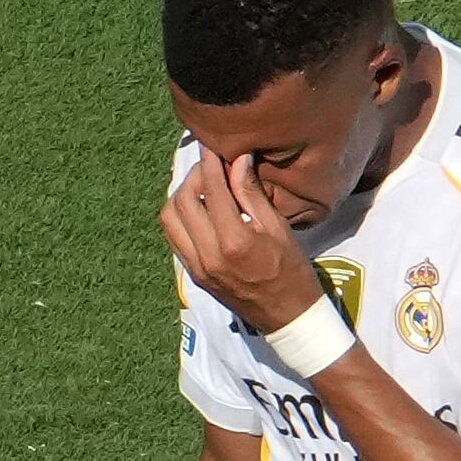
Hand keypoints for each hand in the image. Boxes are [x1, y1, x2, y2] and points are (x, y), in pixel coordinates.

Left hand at [159, 150, 323, 338]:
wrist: (288, 317)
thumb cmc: (292, 270)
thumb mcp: (278, 229)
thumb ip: (251, 193)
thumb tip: (237, 159)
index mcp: (234, 241)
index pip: (211, 188)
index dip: (210, 160)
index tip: (213, 143)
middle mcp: (208, 255)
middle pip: (182, 200)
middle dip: (193, 175)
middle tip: (210, 165)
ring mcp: (197, 267)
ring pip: (169, 219)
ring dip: (180, 196)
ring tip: (201, 187)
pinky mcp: (193, 275)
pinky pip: (174, 237)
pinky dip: (180, 217)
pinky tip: (198, 210)